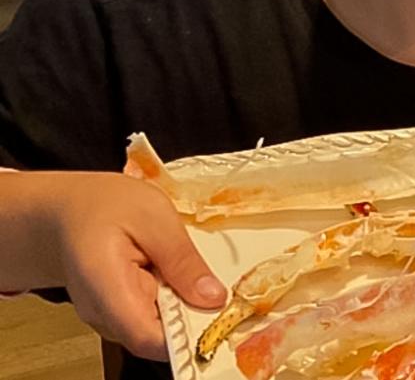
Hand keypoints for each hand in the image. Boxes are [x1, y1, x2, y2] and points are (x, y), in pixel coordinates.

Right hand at [50, 173, 225, 360]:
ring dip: (183, 306)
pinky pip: (152, 318)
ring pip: (158, 329)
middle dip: (192, 316)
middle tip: (214, 282)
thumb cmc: (104, 205)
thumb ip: (182, 259)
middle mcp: (104, 314)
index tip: (218, 313)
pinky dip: (171, 300)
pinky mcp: (118, 314)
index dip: (188, 335)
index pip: (149, 339)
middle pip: (158, 337)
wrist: (66, 209)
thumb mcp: (154, 216)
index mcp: (107, 289)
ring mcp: (109, 319)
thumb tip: (214, 299)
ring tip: (186, 269)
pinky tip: (173, 274)